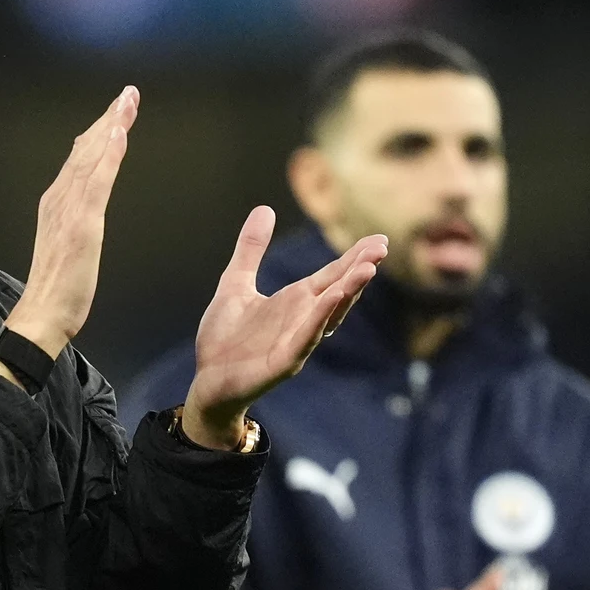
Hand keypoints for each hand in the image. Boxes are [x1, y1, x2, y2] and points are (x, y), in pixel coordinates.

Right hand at [2, 87, 141, 359]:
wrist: (41, 313)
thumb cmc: (56, 289)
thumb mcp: (67, 245)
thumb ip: (74, 219)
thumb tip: (85, 199)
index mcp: (56, 203)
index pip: (80, 159)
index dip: (99, 132)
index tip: (116, 111)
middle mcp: (59, 198)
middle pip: (85, 150)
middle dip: (107, 119)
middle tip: (127, 94)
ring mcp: (69, 208)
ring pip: (91, 157)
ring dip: (110, 126)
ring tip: (127, 101)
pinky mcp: (82, 223)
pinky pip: (97, 181)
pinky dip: (107, 154)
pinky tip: (118, 134)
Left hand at [179, 207, 386, 448]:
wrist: (207, 380)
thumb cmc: (224, 338)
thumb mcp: (235, 283)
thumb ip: (251, 249)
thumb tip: (264, 208)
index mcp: (295, 301)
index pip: (332, 275)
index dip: (353, 258)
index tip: (377, 240)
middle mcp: (303, 319)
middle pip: (339, 291)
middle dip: (360, 270)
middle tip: (381, 248)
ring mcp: (297, 341)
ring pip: (330, 314)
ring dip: (348, 292)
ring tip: (367, 269)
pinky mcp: (285, 361)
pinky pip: (307, 337)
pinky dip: (320, 318)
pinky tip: (333, 299)